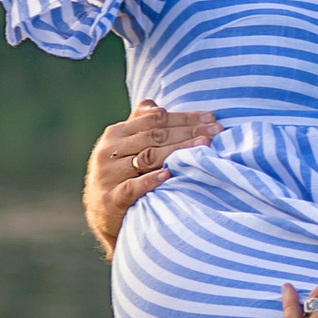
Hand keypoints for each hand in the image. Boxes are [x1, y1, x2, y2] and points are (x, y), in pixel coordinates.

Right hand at [84, 102, 216, 252]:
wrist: (101, 212)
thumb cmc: (121, 174)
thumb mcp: (126, 147)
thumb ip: (140, 125)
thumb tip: (157, 105)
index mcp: (116, 133)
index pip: (156, 119)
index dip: (185, 118)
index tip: (212, 119)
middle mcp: (109, 150)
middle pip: (154, 136)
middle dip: (188, 133)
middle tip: (216, 133)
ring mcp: (109, 174)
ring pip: (147, 158)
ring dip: (177, 152)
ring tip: (203, 148)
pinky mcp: (111, 198)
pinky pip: (132, 187)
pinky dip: (151, 180)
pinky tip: (169, 175)